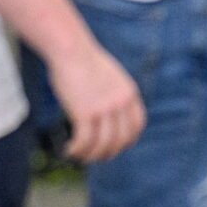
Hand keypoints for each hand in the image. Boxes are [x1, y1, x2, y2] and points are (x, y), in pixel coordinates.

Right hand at [47, 41, 145, 162]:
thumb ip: (113, 93)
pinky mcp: (85, 112)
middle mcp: (121, 103)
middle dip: (109, 152)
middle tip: (96, 157)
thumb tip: (107, 110)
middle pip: (121, 139)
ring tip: (80, 157)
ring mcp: (104, 108)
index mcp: (129, 93)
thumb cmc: (83, 60)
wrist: (69, 48)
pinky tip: (70, 151)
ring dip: (92, 155)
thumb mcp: (109, 76)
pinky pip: (85, 140)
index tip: (117, 147)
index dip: (128, 140)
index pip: (137, 125)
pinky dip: (78, 149)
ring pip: (103, 143)